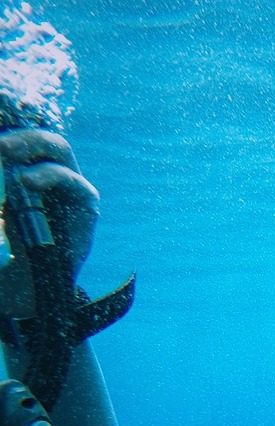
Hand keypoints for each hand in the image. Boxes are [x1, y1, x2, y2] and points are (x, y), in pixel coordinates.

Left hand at [1, 128, 98, 312]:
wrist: (25, 286)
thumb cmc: (0, 248)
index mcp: (18, 164)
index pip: (14, 128)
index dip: (5, 109)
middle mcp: (44, 168)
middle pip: (36, 129)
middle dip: (13, 122)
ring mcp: (67, 185)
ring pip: (57, 147)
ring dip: (30, 142)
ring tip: (3, 150)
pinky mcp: (85, 205)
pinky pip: (73, 181)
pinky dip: (49, 175)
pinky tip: (27, 182)